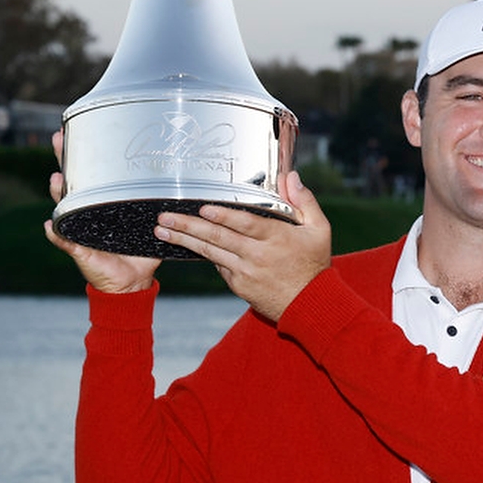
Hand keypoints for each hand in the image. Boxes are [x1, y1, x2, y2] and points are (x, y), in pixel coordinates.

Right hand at [44, 129, 160, 294]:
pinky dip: (56, 234)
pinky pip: (64, 240)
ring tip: (56, 180)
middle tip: (57, 140)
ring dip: (58, 193)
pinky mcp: (79, 250)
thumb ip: (161, 204)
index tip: (75, 129)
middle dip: (62, 160)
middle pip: (70, 181)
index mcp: (102, 203)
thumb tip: (185, 180)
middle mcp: (86, 212)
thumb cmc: (139, 248)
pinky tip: (50, 225)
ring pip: (63, 207)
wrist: (132, 281)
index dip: (81, 152)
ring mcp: (79, 229)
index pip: (89, 172)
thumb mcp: (150, 221)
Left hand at [153, 171, 330, 320]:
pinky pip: (217, 265)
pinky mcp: (238, 285)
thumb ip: (305, 201)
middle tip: (165, 218)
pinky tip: (184, 242)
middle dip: (188, 227)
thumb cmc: (314, 264)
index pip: (246, 225)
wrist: (309, 305)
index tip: (204, 209)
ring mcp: (245, 272)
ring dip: (184, 241)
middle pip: (218, 238)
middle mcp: (257, 256)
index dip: (224, 217)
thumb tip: (291, 176)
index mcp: (277, 238)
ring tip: (162, 230)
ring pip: (210, 252)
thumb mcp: (319, 230)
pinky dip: (202, 253)